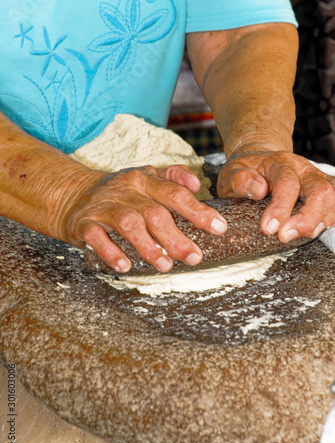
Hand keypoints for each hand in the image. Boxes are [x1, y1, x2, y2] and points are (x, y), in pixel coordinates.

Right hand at [62, 165, 226, 272]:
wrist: (72, 194)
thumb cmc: (119, 192)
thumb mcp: (144, 176)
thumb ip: (172, 177)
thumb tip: (196, 184)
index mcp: (144, 179)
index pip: (175, 193)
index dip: (198, 211)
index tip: (219, 228)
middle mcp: (126, 191)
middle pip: (155, 213)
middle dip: (177, 237)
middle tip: (194, 257)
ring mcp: (104, 206)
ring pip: (129, 224)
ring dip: (148, 246)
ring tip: (165, 265)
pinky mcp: (85, 223)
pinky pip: (98, 237)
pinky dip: (111, 252)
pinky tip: (125, 266)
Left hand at [217, 150, 334, 241]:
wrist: (260, 163)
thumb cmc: (246, 171)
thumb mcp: (231, 171)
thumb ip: (239, 179)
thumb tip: (258, 190)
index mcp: (281, 163)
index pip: (287, 184)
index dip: (280, 208)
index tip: (268, 228)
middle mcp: (304, 170)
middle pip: (320, 191)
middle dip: (307, 218)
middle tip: (284, 236)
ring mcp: (318, 181)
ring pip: (334, 199)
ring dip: (320, 221)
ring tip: (299, 236)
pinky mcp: (325, 192)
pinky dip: (329, 220)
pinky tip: (312, 231)